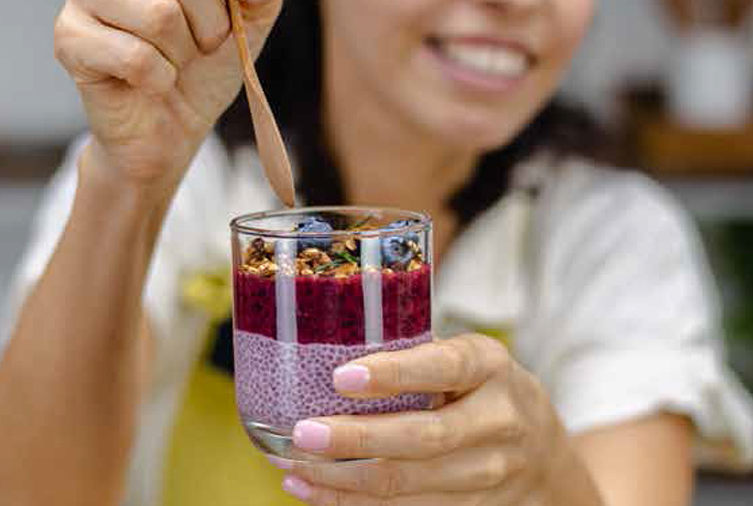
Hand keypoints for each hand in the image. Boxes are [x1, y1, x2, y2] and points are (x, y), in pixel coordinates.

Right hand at [54, 0, 292, 187]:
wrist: (172, 126)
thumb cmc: (206, 65)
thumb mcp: (252, 19)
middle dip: (212, 23)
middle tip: (204, 46)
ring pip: (158, 14)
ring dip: (183, 53)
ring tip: (176, 62)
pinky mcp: (69, 38)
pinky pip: (134, 56)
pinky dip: (159, 78)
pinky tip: (152, 82)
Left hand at [276, 334, 567, 504]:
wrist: (544, 454)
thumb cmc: (486, 388)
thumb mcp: (470, 358)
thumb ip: (420, 356)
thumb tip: (333, 349)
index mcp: (490, 366)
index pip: (442, 368)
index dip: (392, 374)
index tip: (341, 377)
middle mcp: (497, 420)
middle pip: (421, 438)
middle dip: (355, 439)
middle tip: (302, 433)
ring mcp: (489, 473)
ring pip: (407, 484)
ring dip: (342, 480)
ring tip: (292, 466)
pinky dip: (354, 505)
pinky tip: (316, 492)